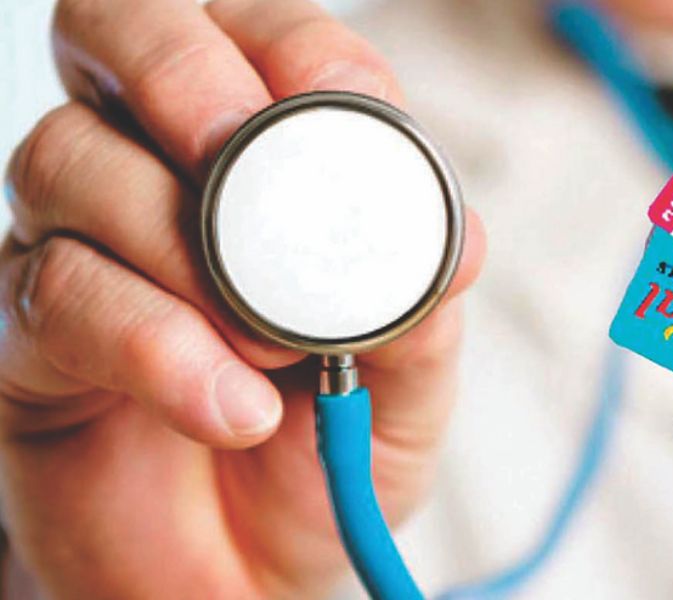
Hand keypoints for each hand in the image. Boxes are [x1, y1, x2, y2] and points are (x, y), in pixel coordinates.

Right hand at [0, 0, 483, 596]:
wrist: (255, 576)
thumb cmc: (326, 453)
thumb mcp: (407, 379)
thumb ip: (424, 303)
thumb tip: (455, 240)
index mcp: (257, 160)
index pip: (254, 34)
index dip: (300, 49)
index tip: (346, 107)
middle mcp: (151, 175)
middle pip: (115, 34)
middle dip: (182, 72)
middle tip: (243, 152)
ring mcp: (78, 248)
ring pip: (69, 161)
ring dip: (186, 248)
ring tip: (275, 350)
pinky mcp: (27, 342)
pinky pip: (57, 296)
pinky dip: (156, 346)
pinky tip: (230, 406)